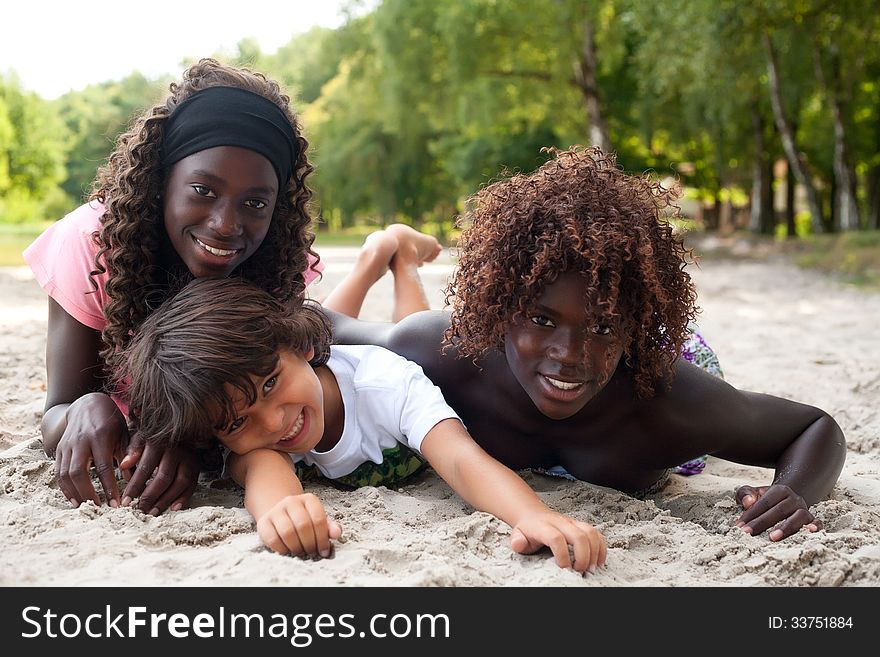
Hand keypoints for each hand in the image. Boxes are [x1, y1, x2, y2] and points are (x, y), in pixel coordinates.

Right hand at [54, 392, 127, 507]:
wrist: (87, 405)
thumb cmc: (112, 421)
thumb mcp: (125, 432)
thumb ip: (129, 453)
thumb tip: (134, 479)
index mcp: (100, 436)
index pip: (104, 466)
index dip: (109, 487)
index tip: (117, 503)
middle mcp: (80, 441)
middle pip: (78, 472)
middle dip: (88, 493)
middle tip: (100, 509)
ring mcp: (66, 445)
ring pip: (64, 474)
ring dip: (74, 494)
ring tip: (86, 508)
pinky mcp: (58, 450)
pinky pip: (58, 472)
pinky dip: (65, 488)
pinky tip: (74, 499)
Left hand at [119, 434, 199, 514]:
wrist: (182, 430)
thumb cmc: (156, 439)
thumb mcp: (142, 438)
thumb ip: (132, 450)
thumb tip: (123, 465)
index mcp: (159, 444)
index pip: (145, 468)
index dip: (135, 487)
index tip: (126, 501)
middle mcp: (176, 451)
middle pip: (164, 478)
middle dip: (151, 496)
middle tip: (141, 510)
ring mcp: (189, 459)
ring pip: (180, 483)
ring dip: (166, 500)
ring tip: (153, 512)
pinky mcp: (196, 466)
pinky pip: (192, 484)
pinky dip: (184, 498)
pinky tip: (174, 508)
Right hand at [256, 493, 341, 556]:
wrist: (280, 515)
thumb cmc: (304, 520)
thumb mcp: (319, 521)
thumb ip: (330, 527)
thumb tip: (337, 533)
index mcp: (308, 499)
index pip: (318, 519)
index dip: (323, 538)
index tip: (324, 551)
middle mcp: (291, 501)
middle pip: (303, 525)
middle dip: (310, 544)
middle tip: (312, 553)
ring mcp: (276, 511)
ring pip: (288, 532)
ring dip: (296, 547)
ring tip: (301, 553)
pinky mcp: (263, 522)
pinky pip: (273, 539)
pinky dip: (282, 549)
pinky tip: (288, 551)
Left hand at [509, 511, 605, 572]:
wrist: (534, 516)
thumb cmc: (528, 530)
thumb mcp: (517, 535)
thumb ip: (517, 541)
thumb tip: (518, 544)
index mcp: (544, 526)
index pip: (556, 538)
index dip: (562, 555)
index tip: (564, 568)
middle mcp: (561, 523)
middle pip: (579, 535)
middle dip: (583, 556)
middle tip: (579, 571)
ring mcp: (573, 523)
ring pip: (591, 533)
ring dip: (595, 552)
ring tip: (591, 568)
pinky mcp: (581, 526)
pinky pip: (597, 534)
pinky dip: (601, 548)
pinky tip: (598, 562)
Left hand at [735, 484, 820, 540]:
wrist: (787, 502)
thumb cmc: (765, 501)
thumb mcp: (753, 493)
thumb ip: (745, 494)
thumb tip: (748, 502)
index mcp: (779, 490)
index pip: (763, 503)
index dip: (750, 515)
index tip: (739, 526)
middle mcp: (794, 499)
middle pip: (778, 510)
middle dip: (761, 523)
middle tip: (748, 533)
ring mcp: (805, 509)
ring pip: (799, 516)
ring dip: (786, 527)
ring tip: (772, 537)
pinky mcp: (813, 520)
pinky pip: (817, 522)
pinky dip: (815, 527)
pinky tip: (809, 532)